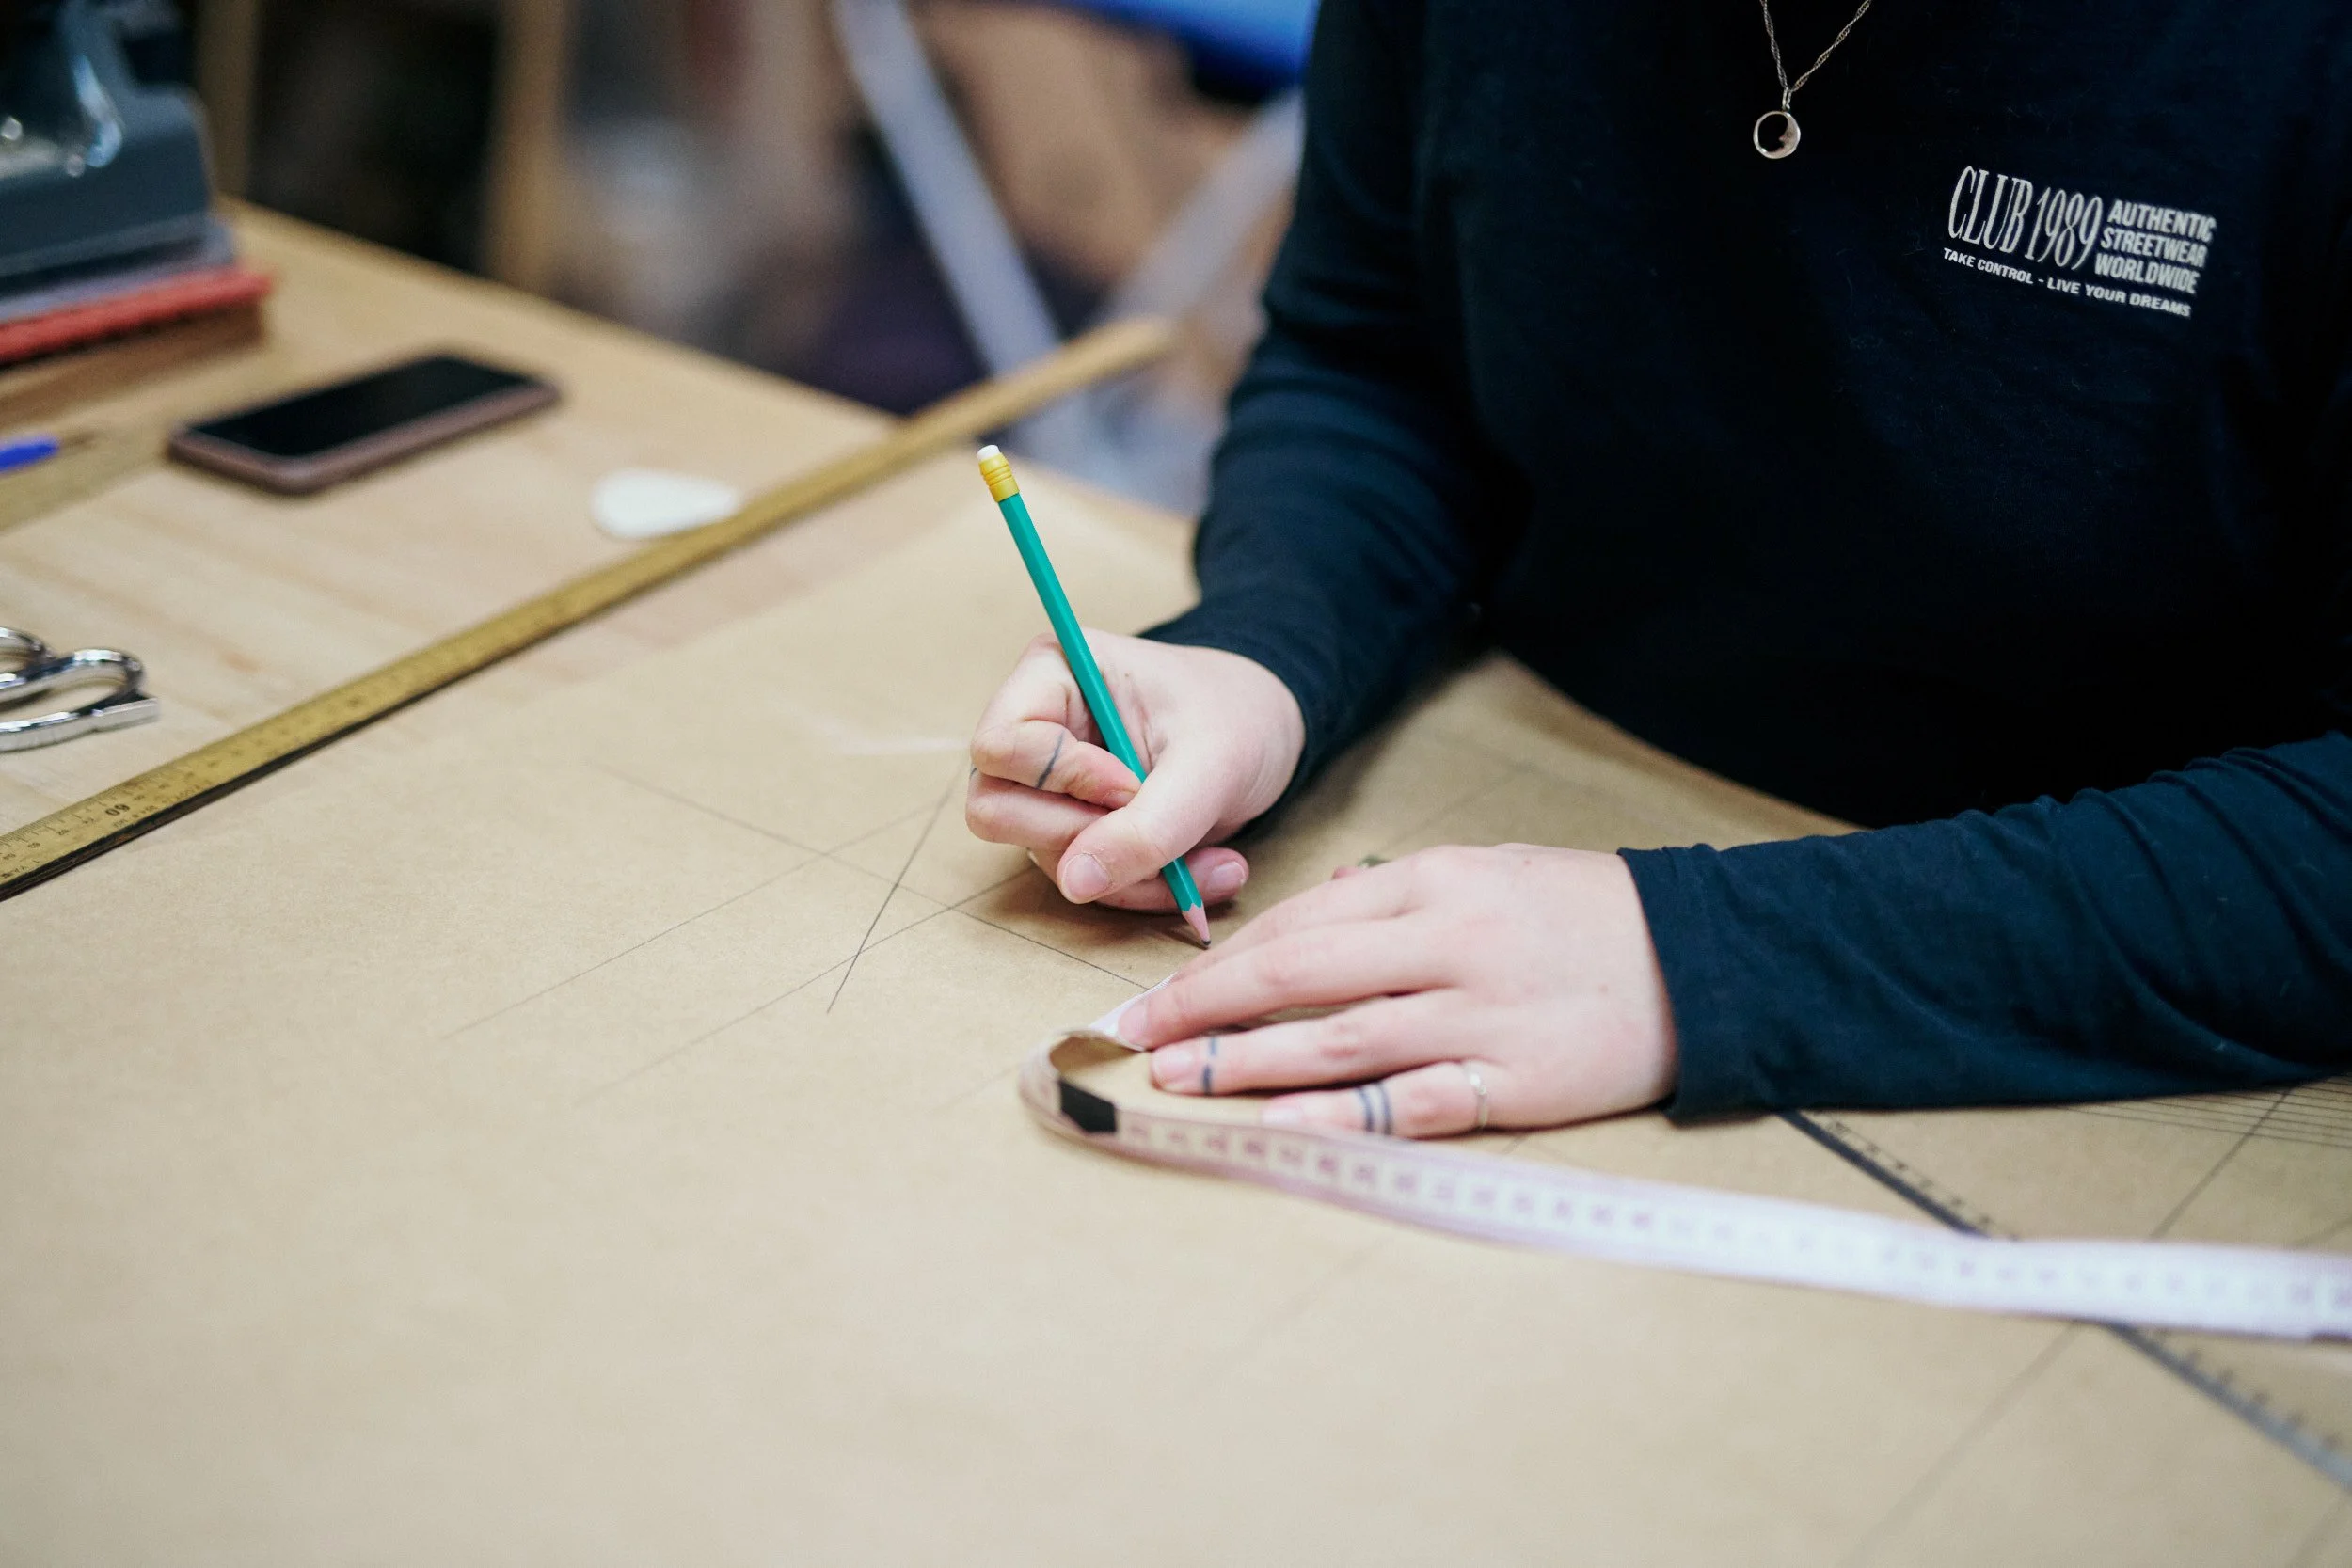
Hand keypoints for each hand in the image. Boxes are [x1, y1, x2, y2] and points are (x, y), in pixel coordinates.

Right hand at [966, 632, 1305, 910]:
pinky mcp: (1077, 829)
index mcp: (1051, 675)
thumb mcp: (1209, 765)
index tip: (1132, 784)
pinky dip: (1145, 887)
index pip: (999, 746)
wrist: (1272, 732)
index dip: (1060, 779)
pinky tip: (1203, 869)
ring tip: (1208, 860)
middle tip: (1163, 826)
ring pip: (1045, 857)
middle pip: (997, 809)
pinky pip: (1084, 882)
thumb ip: (1147, 827)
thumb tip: (1075, 883)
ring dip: (1131, 875)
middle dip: (1085, 837)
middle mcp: (1035, 730)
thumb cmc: (1238, 717)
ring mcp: (1050, 787)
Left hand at [1114, 845, 1678, 1133]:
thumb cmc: (1587, 916)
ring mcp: (1479, 1017)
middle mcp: (1448, 944)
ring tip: (1179, 1082)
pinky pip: (1410, 1105)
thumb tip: (1316, 909)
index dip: (1219, 961)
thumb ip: (1398, 893)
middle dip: (1205, 1008)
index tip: (1159, 994)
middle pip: (1299, 975)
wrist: (1708, 962)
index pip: (1301, 922)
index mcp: (1436, 883)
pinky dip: (1340, 1118)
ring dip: (1247, 1063)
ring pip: (1338, 1041)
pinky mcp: (1514, 1084)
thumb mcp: (1492, 871)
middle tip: (1134, 1039)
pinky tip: (1279, 1130)